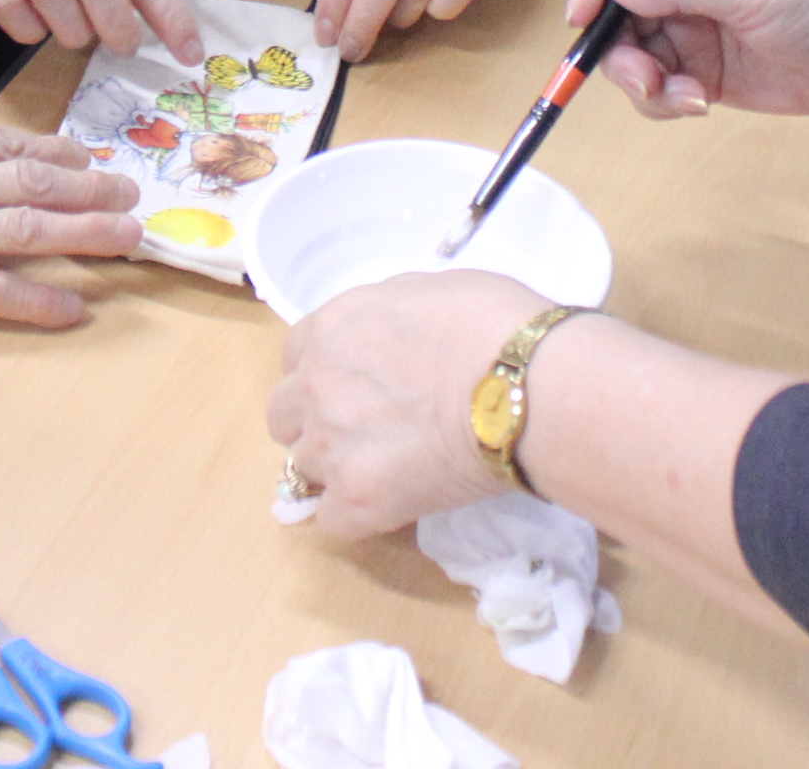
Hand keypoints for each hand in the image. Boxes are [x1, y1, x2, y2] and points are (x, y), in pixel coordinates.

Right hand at [0, 121, 142, 351]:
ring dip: (87, 234)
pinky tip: (74, 310)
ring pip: (31, 228)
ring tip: (127, 239)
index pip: (9, 145)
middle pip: (36, 182)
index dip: (61, 154)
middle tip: (131, 196)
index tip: (92, 161)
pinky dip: (41, 301)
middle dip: (92, 189)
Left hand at [270, 268, 550, 539]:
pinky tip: (392, 505)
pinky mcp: (357, 499)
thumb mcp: (425, 290)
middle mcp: (314, 387)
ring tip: (389, 471)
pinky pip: (333, 519)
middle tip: (366, 429)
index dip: (324, 373)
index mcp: (328, 330)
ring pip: (305, 469)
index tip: (356, 385)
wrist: (523, 386)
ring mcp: (330, 447)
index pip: (295, 358)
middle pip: (285, 416)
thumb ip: (385, 319)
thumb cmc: (490, 325)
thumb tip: (387, 338)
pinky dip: (357, 515)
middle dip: (316, 422)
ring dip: (337, 469)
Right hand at [567, 0, 808, 117]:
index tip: (582, 18)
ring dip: (645, 83)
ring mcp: (694, 34)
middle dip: (619, 51)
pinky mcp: (706, 76)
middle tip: (647, 80)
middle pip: (617, 15)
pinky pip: (661, 91)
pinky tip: (701, 106)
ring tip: (687, 99)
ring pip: (634, 58)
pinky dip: (666, 103)